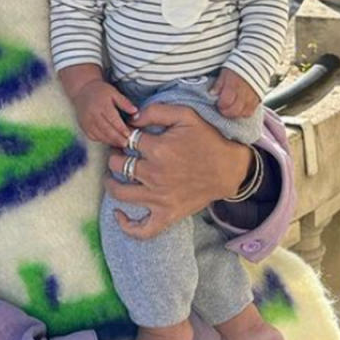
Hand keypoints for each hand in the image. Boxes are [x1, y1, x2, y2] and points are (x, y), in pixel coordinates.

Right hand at [72, 79, 136, 147]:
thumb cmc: (100, 90)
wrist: (82, 90)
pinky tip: (110, 141)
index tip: (129, 134)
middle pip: (106, 129)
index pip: (112, 119)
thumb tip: (135, 111)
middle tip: (126, 143)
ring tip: (120, 144)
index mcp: (102, 104)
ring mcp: (87, 121)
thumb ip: (124, 102)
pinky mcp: (83, 126)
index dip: (121, 128)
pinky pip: (93, 136)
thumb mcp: (113, 92)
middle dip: (117, 138)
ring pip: (99, 135)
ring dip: (110, 141)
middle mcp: (93, 114)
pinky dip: (102, 140)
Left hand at [105, 104, 250, 238]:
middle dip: (115, 156)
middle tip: (119, 153)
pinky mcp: (167, 214)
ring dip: (111, 183)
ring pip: (120, 193)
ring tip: (113, 176)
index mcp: (158, 149)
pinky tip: (118, 214)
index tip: (127, 135)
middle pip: (118, 164)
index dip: (123, 135)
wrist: (228, 168)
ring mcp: (159, 197)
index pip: (127, 139)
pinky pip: (142, 229)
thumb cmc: (207, 140)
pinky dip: (127, 225)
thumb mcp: (186, 115)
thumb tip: (132, 118)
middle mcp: (154, 174)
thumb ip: (156, 111)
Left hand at [215, 68, 259, 117]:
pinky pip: (250, 112)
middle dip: (226, 112)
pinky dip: (244, 113)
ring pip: (242, 113)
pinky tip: (240, 108)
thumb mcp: (224, 73)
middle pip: (234, 111)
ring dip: (235, 113)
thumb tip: (211, 94)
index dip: (220, 105)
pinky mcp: (257, 100)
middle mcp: (243, 94)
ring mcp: (251, 98)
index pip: (225, 103)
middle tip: (223, 107)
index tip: (218, 103)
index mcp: (233, 86)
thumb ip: (218, 85)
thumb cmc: (236, 68)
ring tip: (231, 108)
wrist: (254, 64)